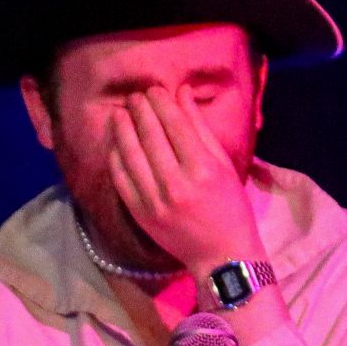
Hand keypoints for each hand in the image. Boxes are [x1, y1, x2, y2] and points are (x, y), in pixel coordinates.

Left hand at [106, 87, 263, 273]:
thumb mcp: (224, 166)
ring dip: (122, 130)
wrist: (221, 256)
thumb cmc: (231, 208)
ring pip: (131, 155)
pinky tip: (116, 143)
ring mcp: (155, 201)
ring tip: (119, 113)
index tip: (153, 90)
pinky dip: (116, 157)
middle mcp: (177, 184)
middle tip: (134, 97)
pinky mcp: (141, 214)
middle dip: (140, 111)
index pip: (175, 125)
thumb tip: (182, 93)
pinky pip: (121, 179)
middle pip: (151, 136)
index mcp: (203, 169)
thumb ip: (201, 129)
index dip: (161, 103)